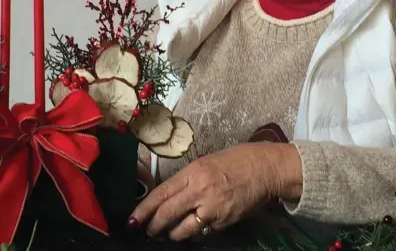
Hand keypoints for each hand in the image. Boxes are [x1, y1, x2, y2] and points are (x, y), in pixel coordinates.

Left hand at [128, 143, 301, 240]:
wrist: (264, 169)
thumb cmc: (233, 160)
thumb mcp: (204, 163)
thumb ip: (186, 180)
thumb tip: (168, 196)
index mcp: (192, 172)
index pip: (161, 193)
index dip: (144, 209)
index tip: (132, 219)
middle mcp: (199, 190)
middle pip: (168, 214)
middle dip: (154, 226)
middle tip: (146, 231)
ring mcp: (213, 208)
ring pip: (183, 229)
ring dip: (171, 234)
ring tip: (165, 234)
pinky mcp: (224, 222)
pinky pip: (202, 231)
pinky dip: (193, 232)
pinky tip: (189, 231)